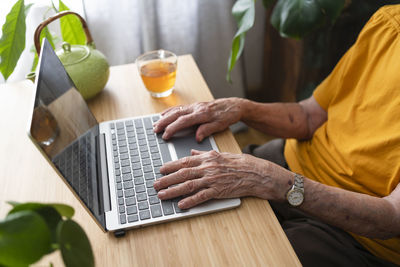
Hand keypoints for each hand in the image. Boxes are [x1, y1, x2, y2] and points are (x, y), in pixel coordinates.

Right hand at [153, 98, 245, 141]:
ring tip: (155, 124)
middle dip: (164, 122)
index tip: (165, 135)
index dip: (172, 128)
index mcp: (202, 114)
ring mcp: (195, 106)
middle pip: (176, 114)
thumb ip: (207, 130)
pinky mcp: (195, 105)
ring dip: (164, 117)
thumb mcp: (220, 125)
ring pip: (176, 110)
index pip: (183, 121)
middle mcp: (196, 108)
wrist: (234, 105)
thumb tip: (197, 137)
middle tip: (154, 130)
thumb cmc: (228, 116)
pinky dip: (170, 111)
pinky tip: (164, 114)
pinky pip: (179, 108)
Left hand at [153, 150, 292, 208]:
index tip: (160, 169)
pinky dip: (190, 200)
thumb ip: (204, 154)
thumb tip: (192, 153)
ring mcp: (212, 180)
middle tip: (155, 184)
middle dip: (166, 179)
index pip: (184, 161)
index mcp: (207, 158)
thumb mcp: (220, 154)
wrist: (255, 173)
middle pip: (182, 174)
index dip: (170, 166)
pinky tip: (181, 204)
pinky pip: (201, 196)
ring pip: (188, 185)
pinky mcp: (218, 191)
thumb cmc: (239, 163)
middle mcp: (207, 168)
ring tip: (162, 195)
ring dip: (173, 191)